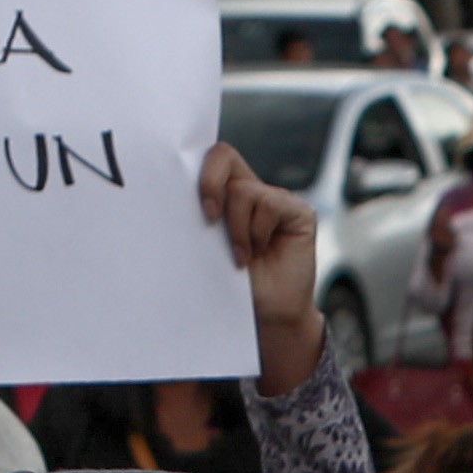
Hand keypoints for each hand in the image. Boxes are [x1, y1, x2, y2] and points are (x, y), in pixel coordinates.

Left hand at [201, 143, 322, 389]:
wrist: (267, 316)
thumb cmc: (232, 285)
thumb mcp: (206, 247)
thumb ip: (201, 218)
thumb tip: (174, 196)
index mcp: (225, 195)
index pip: (207, 159)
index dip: (196, 170)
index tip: (187, 201)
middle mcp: (251, 191)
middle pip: (223, 156)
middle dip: (209, 182)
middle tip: (209, 216)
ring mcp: (276, 200)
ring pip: (244, 190)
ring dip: (237, 228)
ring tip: (242, 256)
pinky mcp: (298, 212)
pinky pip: (270, 204)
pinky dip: (256, 231)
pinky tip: (258, 252)